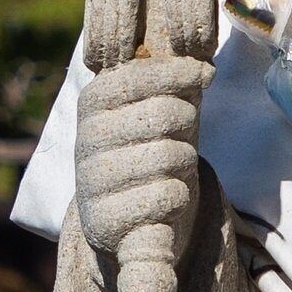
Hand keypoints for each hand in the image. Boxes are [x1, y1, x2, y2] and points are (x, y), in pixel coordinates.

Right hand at [76, 54, 211, 246]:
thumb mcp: (152, 109)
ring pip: (171, 157)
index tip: (205, 75)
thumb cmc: (145, 150)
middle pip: (166, 115)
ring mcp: (93, 183)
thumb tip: (204, 70)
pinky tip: (161, 201)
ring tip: (167, 171)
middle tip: (177, 137)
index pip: (139, 75)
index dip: (180, 72)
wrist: (119, 218)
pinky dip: (177, 198)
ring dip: (183, 165)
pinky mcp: (108, 222)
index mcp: (92, 104)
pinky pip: (167, 196)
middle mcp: (86, 140)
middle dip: (186, 125)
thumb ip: (171, 83)